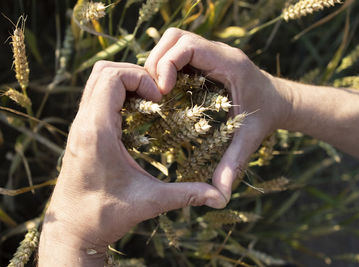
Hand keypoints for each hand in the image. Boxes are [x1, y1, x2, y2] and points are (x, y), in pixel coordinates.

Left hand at [39, 61, 225, 265]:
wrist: (71, 229)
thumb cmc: (105, 215)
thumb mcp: (150, 202)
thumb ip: (186, 195)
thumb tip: (220, 198)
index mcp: (97, 132)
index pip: (112, 77)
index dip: (140, 78)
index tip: (160, 99)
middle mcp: (83, 123)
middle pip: (103, 71)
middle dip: (135, 75)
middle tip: (157, 97)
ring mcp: (79, 126)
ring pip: (97, 80)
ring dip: (125, 83)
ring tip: (149, 103)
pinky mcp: (80, 131)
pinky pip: (96, 96)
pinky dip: (117, 95)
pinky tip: (137, 117)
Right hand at [145, 28, 291, 203]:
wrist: (279, 101)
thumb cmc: (265, 117)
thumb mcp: (249, 140)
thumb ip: (233, 165)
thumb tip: (220, 197)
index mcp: (229, 64)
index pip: (188, 45)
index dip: (167, 63)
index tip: (163, 91)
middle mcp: (219, 53)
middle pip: (175, 37)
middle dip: (158, 61)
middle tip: (155, 92)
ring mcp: (212, 53)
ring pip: (174, 40)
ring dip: (160, 61)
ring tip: (157, 91)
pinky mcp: (206, 57)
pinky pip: (178, 51)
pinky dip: (166, 65)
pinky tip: (166, 90)